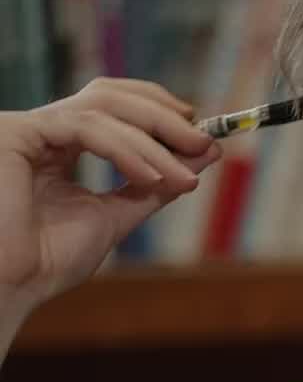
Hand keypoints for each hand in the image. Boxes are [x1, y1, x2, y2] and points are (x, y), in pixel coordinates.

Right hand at [0, 79, 221, 325]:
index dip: (156, 110)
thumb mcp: (117, 215)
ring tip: (183, 175)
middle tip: (203, 141)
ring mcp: (29, 127)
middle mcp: (43, 129)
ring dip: (152, 141)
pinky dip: (126, 150)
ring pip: (103, 109)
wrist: (13, 285)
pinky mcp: (18, 132)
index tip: (199, 134)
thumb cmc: (50, 260)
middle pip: (109, 96)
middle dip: (162, 117)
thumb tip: (205, 154)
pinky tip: (150, 176)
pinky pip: (87, 128)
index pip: (112, 107)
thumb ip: (156, 184)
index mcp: (60, 145)